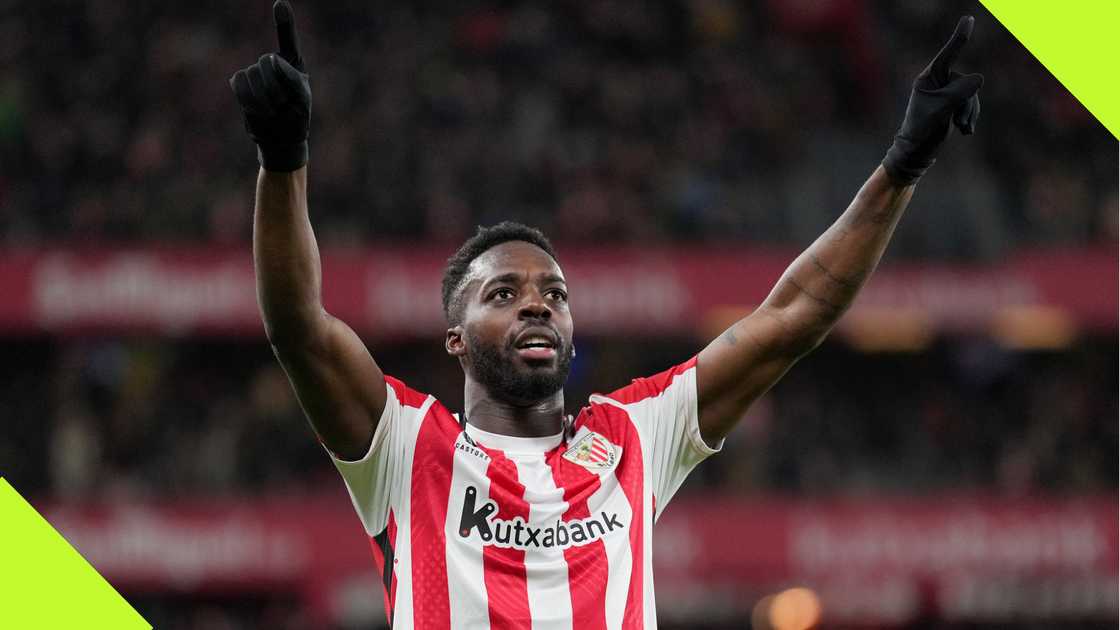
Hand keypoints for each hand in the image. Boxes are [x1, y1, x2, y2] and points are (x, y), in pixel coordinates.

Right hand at [230, 0, 310, 171]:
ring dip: (263, 97)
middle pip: (266, 62)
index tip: (280, 3)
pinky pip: (238, 82)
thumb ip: (292, 78)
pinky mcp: (241, 84)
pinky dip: (247, 97)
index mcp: (293, 63)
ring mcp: (255, 72)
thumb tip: (272, 58)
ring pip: (251, 73)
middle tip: (283, 105)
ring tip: (273, 110)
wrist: (282, 137)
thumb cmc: (297, 117)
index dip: (284, 21)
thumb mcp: (302, 99)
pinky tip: (257, 109)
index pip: (288, 39)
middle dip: (275, 87)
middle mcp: (272, 63)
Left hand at [882, 16, 983, 184]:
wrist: (916, 154)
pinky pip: (972, 105)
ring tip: (959, 128)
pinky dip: (971, 118)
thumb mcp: (942, 111)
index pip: (947, 56)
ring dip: (970, 113)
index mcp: (928, 79)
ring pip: (972, 95)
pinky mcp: (952, 106)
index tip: (969, 19)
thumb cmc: (922, 132)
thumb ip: (960, 93)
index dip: (959, 38)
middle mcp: (937, 83)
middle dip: (967, 103)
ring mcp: (945, 94)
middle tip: (956, 121)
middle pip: (967, 82)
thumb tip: (979, 78)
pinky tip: (965, 131)